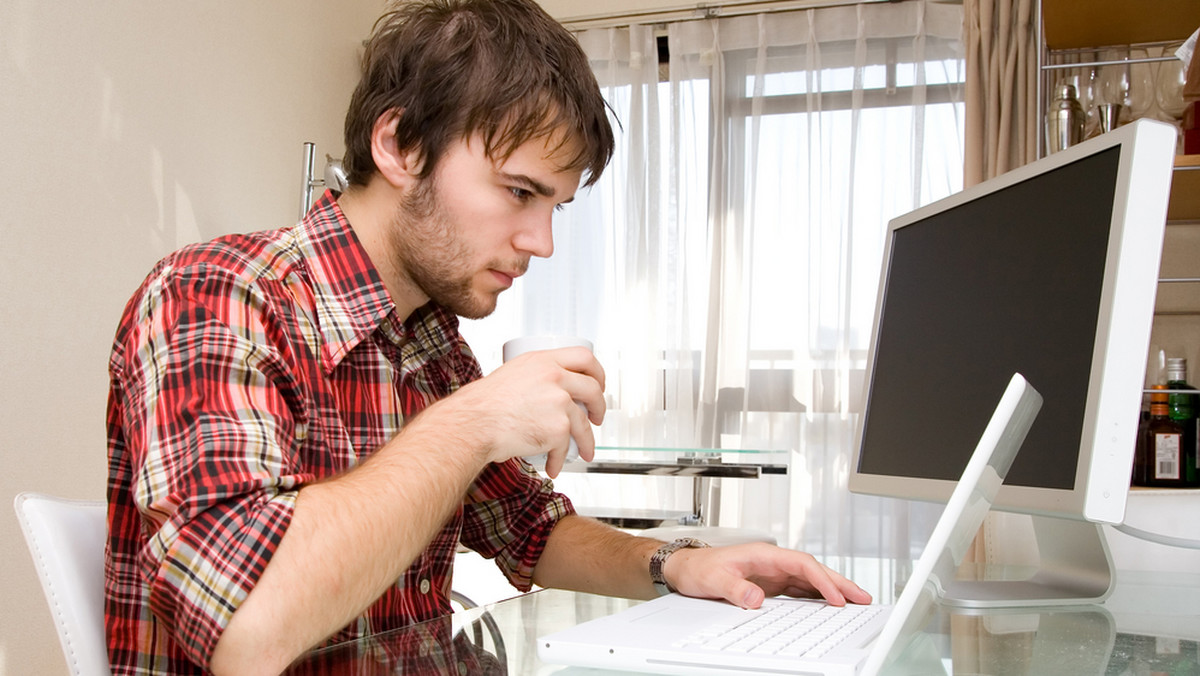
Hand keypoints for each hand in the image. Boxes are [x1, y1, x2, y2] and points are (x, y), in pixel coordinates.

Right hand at [417, 346, 604, 476]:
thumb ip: (536, 378)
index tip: (598, 384)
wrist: (473, 423)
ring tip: (584, 450)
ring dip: (587, 441)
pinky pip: (566, 447)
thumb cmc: (483, 405)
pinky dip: (559, 459)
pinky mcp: (558, 428)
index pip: (584, 356)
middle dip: (600, 407)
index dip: (597, 372)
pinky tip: (553, 465)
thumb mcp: (512, 375)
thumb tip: (552, 391)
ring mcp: (558, 402)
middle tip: (597, 417)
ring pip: (583, 424)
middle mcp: (554, 377)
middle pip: (592, 389)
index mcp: (542, 361)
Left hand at [664, 542, 872, 608]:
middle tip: (863, 597)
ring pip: (810, 580)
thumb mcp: (713, 579)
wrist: (686, 568)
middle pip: (813, 570)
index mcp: (764, 554)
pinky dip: (817, 597)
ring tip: (855, 603)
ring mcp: (774, 573)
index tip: (835, 597)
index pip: (802, 564)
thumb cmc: (699, 568)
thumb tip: (757, 599)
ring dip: (832, 591)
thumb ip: (735, 589)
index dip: (822, 580)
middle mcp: (772, 562)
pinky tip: (829, 606)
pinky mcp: (771, 585)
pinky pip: (800, 590)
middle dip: (839, 583)